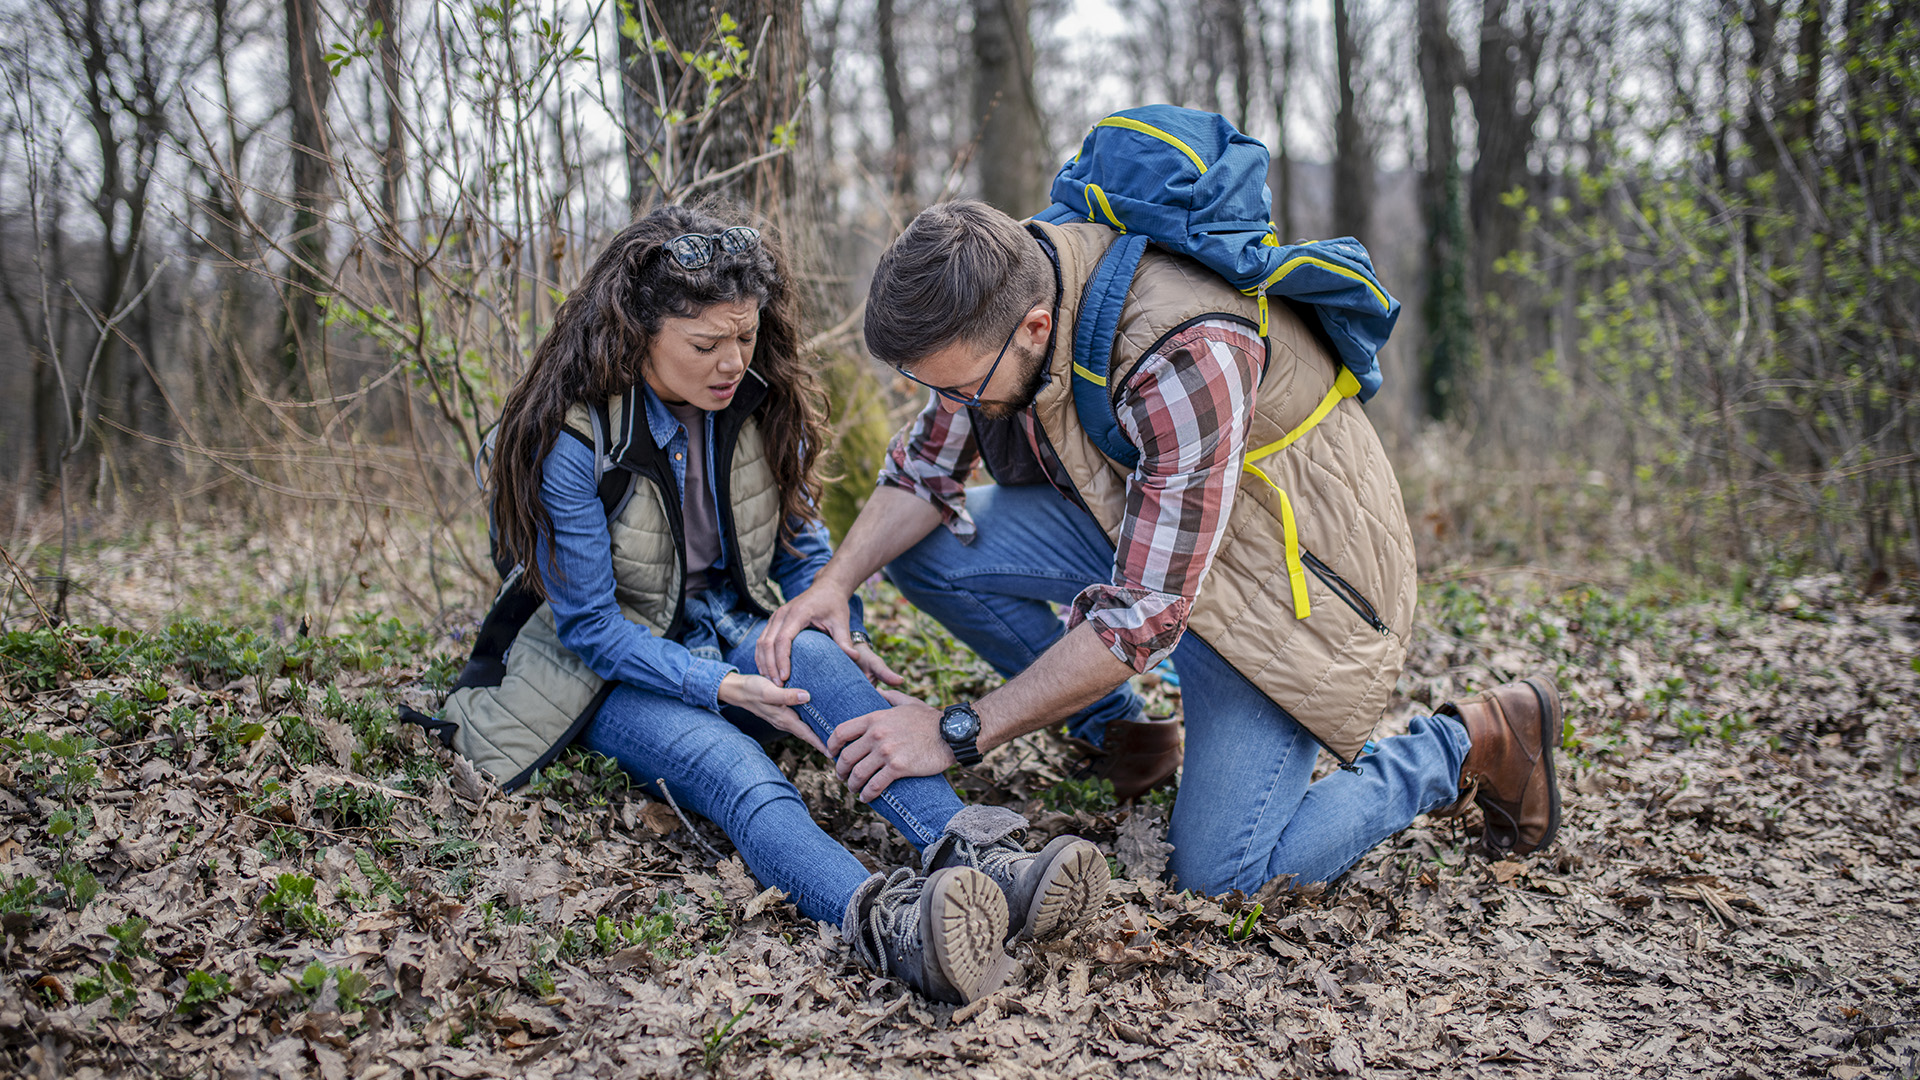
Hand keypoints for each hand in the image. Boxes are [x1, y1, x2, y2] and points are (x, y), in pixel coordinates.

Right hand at [718, 672, 826, 755]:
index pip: (806, 734)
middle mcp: (784, 721)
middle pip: (807, 735)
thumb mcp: (769, 691)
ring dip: (816, 734)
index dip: (820, 744)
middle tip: (839, 748)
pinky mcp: (781, 712)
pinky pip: (799, 721)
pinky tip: (816, 720)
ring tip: (832, 737)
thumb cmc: (753, 689)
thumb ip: (787, 696)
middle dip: (822, 743)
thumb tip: (807, 697)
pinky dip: (809, 724)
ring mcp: (782, 718)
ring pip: (803, 729)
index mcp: (784, 719)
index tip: (833, 753)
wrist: (738, 689)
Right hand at [757, 581, 904, 687]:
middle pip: (767, 642)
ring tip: (770, 682)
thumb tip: (854, 658)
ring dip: (764, 662)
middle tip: (777, 686)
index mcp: (798, 613)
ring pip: (761, 641)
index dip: (781, 659)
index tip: (784, 677)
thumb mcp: (841, 621)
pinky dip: (762, 656)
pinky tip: (766, 670)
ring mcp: (776, 616)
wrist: (827, 587)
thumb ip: (845, 640)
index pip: (783, 639)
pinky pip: (762, 639)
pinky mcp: (774, 620)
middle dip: (770, 665)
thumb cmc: (834, 604)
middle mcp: (782, 613)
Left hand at [826, 688, 955, 801]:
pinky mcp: (898, 767)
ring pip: (858, 774)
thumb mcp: (908, 702)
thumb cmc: (930, 719)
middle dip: (841, 770)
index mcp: (875, 718)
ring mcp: (887, 751)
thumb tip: (878, 690)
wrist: (951, 733)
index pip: (841, 732)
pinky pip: (875, 785)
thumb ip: (890, 696)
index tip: (831, 754)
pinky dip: (868, 794)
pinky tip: (867, 797)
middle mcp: (877, 734)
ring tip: (855, 790)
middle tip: (842, 777)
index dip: (831, 746)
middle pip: (846, 757)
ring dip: (853, 785)